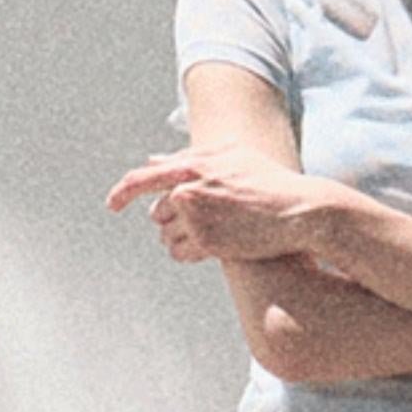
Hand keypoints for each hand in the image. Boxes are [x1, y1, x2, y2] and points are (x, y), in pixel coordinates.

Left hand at [106, 144, 334, 261]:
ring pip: (167, 235)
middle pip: (158, 211)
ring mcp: (198, 214)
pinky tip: (206, 252)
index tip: (112, 204)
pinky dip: (188, 255)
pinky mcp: (208, 239)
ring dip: (181, 240)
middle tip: (198, 228)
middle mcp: (191, 186)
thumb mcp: (233, 157)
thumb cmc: (270, 183)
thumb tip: (155, 158)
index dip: (123, 191)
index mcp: (194, 163)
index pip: (145, 177)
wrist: (299, 210)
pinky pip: (180, 253)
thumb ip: (193, 156)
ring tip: (209, 239)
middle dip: (171, 222)